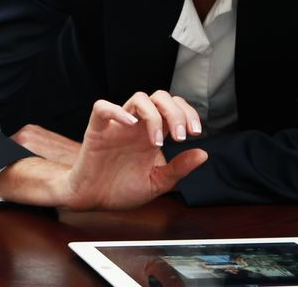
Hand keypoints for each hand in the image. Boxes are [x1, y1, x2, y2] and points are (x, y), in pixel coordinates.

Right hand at [0, 92, 206, 210]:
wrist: (93, 201)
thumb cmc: (121, 190)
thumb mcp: (156, 183)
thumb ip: (178, 168)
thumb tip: (204, 153)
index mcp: (152, 135)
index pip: (174, 107)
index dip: (188, 113)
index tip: (195, 133)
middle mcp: (137, 126)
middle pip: (159, 97)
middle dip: (176, 112)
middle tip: (181, 137)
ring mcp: (117, 126)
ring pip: (137, 98)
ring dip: (153, 115)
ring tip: (158, 141)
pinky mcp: (97, 131)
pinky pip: (102, 108)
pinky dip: (116, 110)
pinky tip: (129, 123)